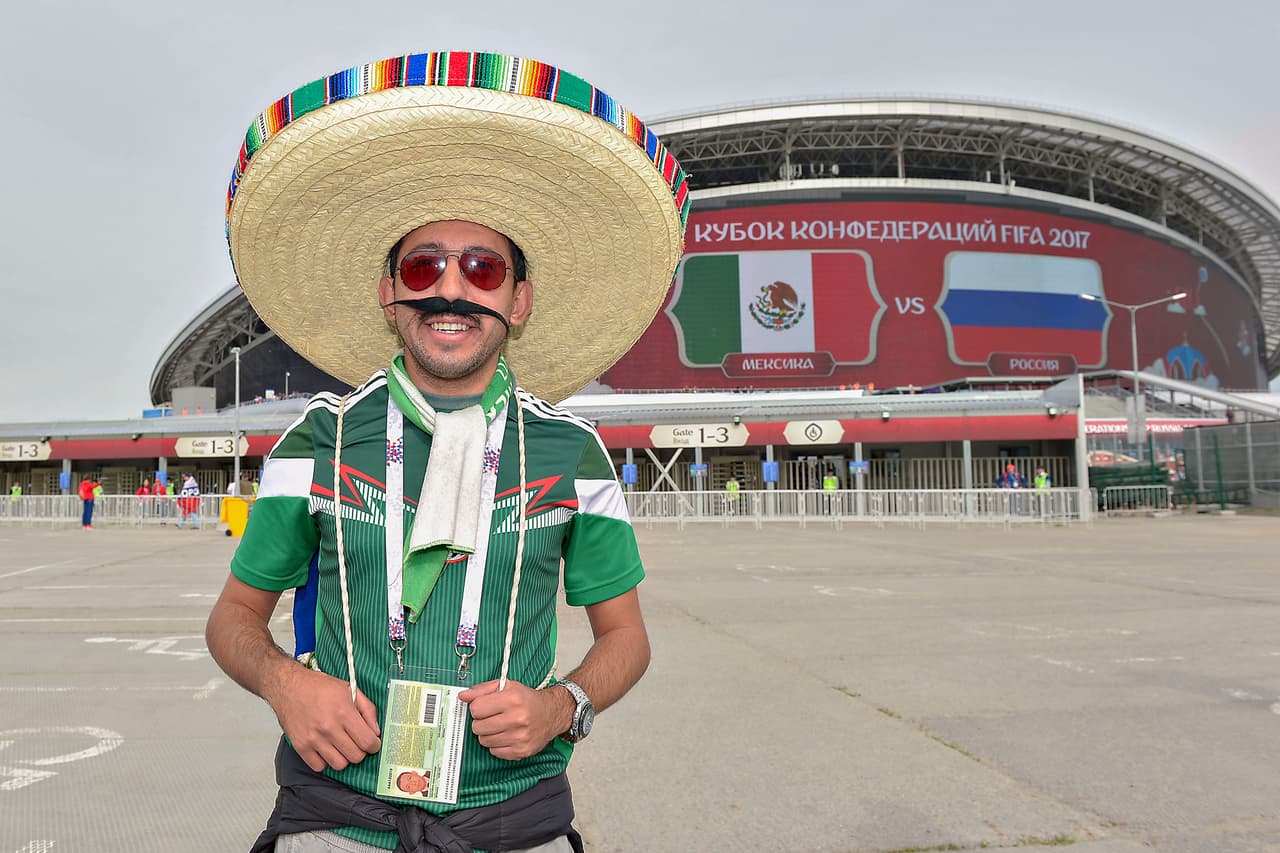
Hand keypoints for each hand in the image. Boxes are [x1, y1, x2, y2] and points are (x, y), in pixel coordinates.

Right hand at [265, 664, 381, 771]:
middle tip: (356, 742)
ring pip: (339, 765)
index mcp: (343, 712)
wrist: (288, 687)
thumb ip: (368, 709)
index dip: (374, 745)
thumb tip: (376, 731)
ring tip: (341, 745)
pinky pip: (320, 767)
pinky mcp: (300, 747)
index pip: (368, 742)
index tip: (372, 743)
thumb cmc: (318, 687)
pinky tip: (326, 748)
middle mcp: (328, 727)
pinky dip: (325, 761)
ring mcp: (313, 739)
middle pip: (356, 756)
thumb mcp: (349, 689)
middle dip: (360, 751)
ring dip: (344, 757)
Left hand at [460, 680, 568, 760]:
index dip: (478, 707)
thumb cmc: (527, 700)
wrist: (551, 713)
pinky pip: (494, 752)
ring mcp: (520, 737)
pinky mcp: (521, 751)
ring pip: (484, 741)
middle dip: (482, 722)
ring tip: (500, 726)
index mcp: (512, 699)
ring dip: (488, 734)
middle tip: (493, 717)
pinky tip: (507, 735)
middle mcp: (517, 718)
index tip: (485, 706)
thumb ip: (482, 690)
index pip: (476, 708)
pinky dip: (497, 745)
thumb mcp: (506, 686)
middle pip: (478, 727)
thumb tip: (463, 696)